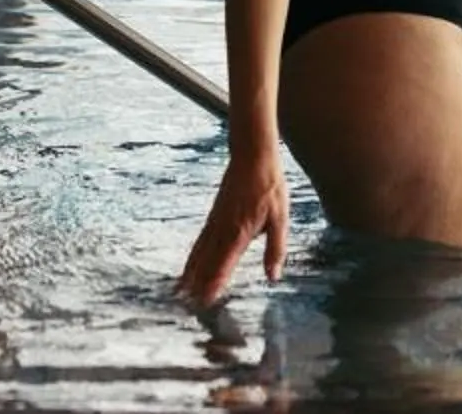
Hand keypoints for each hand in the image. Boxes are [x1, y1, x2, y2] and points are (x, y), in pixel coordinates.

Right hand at [177, 139, 289, 307]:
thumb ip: (275, 249)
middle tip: (188, 305)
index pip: (223, 265)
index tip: (206, 301)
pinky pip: (200, 241)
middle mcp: (223, 230)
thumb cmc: (269, 187)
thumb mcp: (280, 218)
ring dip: (191, 273)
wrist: (252, 156)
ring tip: (180, 290)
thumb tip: (273, 276)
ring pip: (200, 252)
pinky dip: (193, 256)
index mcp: (239, 233)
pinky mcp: (213, 216)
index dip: (214, 284)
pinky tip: (190, 264)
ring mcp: (215, 222)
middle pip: (207, 262)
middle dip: (198, 284)